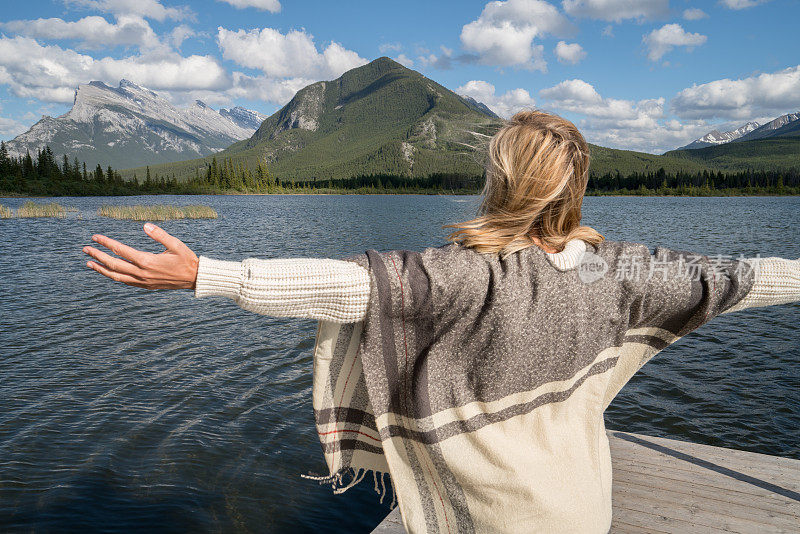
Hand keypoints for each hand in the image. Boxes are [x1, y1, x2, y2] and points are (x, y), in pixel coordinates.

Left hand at [83, 223, 198, 289]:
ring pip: (116, 276)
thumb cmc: (186, 260)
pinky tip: (108, 272)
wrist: (194, 279)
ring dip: (102, 269)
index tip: (95, 237)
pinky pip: (125, 282)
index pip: (121, 251)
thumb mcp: (176, 244)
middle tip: (85, 249)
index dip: (106, 243)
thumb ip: (160, 234)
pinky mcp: (145, 286)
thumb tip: (145, 225)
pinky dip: (114, 276)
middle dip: (97, 256)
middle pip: (114, 265)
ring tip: (89, 263)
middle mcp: (142, 273)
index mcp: (147, 261)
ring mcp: (143, 282)